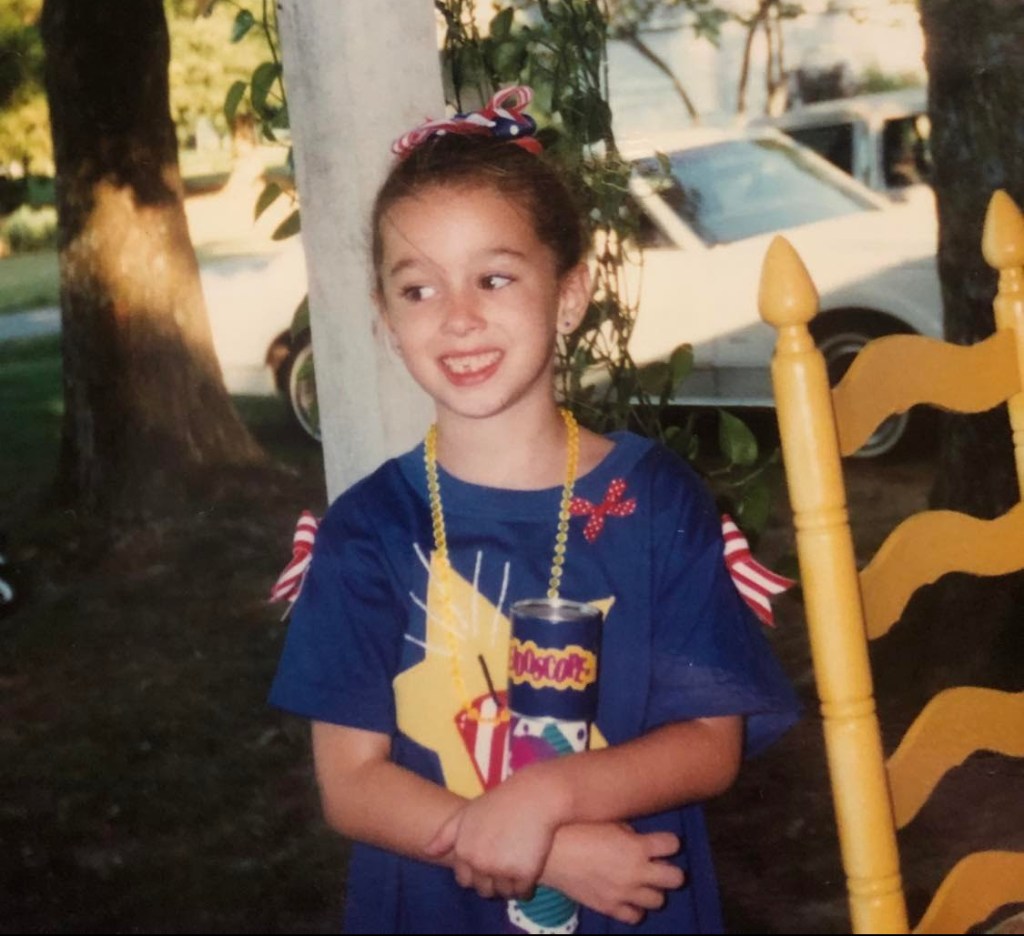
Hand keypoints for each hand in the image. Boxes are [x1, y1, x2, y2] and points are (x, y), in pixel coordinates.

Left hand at [424, 768, 566, 899]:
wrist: (535, 796)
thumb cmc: (501, 802)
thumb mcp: (468, 812)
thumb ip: (446, 834)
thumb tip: (426, 850)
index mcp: (464, 850)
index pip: (464, 880)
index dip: (477, 873)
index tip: (490, 861)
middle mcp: (479, 862)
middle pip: (484, 890)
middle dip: (493, 881)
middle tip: (506, 863)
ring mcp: (501, 869)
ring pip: (503, 893)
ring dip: (510, 886)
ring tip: (517, 866)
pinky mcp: (524, 873)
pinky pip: (522, 892)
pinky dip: (526, 887)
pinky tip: (529, 870)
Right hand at [543, 823, 685, 924]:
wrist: (551, 853)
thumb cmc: (577, 828)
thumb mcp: (608, 822)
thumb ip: (630, 833)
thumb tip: (639, 841)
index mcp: (638, 847)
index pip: (673, 844)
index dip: (668, 842)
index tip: (660, 842)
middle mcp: (637, 872)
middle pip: (676, 878)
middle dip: (669, 869)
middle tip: (656, 864)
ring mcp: (624, 893)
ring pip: (659, 900)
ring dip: (652, 889)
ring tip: (639, 880)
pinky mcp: (610, 908)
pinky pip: (635, 916)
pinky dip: (634, 907)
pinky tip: (625, 896)